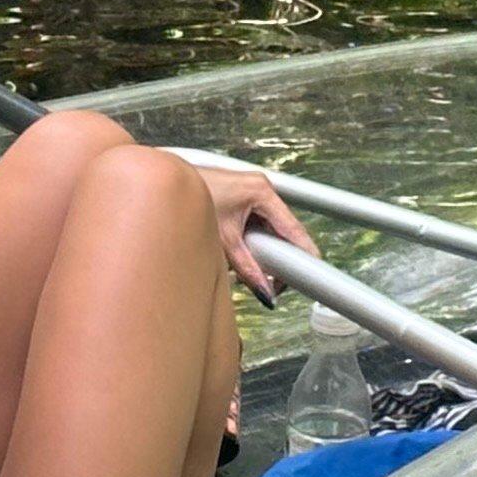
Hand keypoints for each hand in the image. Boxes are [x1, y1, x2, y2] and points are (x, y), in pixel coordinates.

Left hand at [186, 157, 314, 294]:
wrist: (161, 185)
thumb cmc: (188, 199)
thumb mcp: (222, 240)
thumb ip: (247, 268)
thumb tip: (265, 290)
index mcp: (260, 191)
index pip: (292, 227)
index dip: (304, 250)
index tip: (315, 269)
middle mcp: (259, 187)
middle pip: (283, 230)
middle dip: (278, 256)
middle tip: (274, 282)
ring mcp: (250, 191)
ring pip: (269, 229)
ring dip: (263, 250)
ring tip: (253, 268)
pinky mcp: (240, 199)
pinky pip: (256, 225)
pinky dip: (251, 242)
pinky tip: (241, 254)